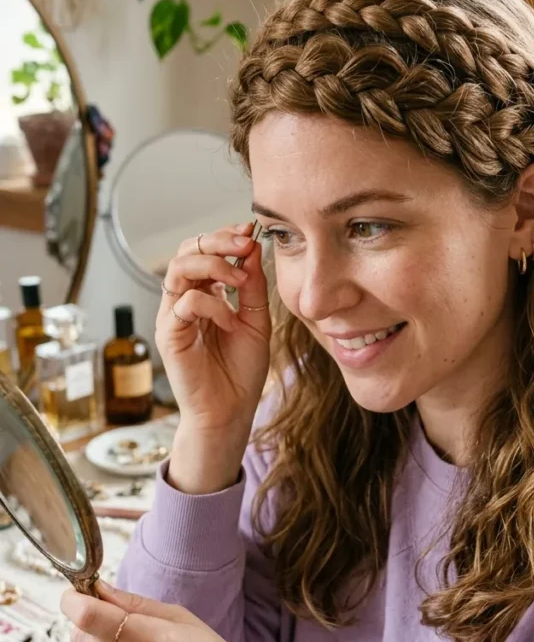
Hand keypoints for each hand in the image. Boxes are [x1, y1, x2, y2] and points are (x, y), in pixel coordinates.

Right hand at [157, 222, 270, 487]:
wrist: (231, 410)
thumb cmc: (241, 370)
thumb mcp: (256, 320)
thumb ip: (253, 286)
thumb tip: (252, 248)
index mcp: (204, 294)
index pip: (204, 251)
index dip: (224, 237)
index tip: (249, 232)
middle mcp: (183, 301)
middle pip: (186, 251)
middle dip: (216, 241)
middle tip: (244, 244)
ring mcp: (173, 317)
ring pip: (179, 268)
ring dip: (213, 265)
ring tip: (239, 278)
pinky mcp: (169, 334)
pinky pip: (185, 302)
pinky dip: (213, 304)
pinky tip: (230, 321)